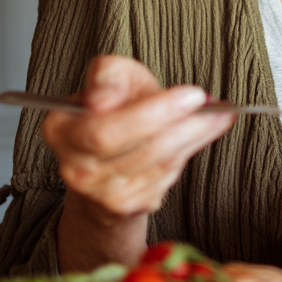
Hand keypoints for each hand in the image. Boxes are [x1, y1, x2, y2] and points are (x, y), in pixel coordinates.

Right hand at [42, 55, 235, 270]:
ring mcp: (101, 193)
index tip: (192, 94)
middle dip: (185, 125)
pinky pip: (167, 177)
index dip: (152, 113)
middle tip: (214, 106)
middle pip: (140, 148)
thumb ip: (107, 75)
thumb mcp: (111, 76)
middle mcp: (75, 168)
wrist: (112, 151)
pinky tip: (204, 132)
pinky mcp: (127, 207)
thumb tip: (102, 98)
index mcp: (61, 131)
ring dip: (197, 135)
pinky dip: (192, 150)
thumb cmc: (116, 105)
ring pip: (161, 162)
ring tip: (219, 114)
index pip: (105, 129)